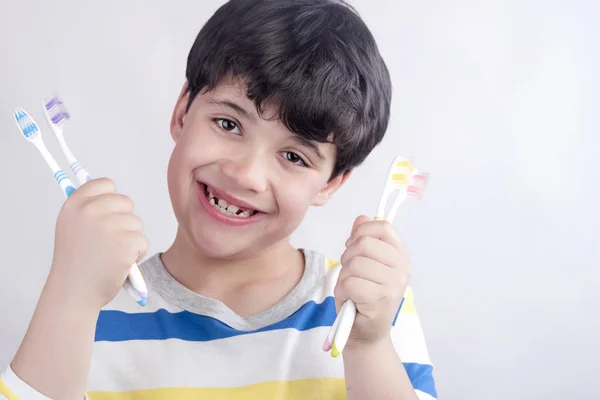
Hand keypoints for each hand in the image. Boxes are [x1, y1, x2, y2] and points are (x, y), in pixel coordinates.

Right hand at [48, 178, 147, 309]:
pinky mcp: (125, 242)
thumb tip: (110, 192)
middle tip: (108, 242)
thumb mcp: (72, 227)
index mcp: (75, 204)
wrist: (74, 293)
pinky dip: (137, 253)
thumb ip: (87, 209)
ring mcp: (108, 226)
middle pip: (126, 202)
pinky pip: (143, 240)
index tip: (105, 214)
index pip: (105, 183)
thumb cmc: (76, 262)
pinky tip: (120, 263)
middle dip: (124, 222)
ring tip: (111, 255)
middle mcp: (90, 211)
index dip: (110, 199)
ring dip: (130, 240)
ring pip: (136, 223)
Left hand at [334, 215, 409, 347]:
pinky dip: (343, 291)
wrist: (366, 333)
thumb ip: (363, 239)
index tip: (353, 246)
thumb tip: (361, 218)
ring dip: (344, 277)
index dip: (361, 233)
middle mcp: (402, 268)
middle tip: (351, 274)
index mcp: (400, 256)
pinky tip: (350, 299)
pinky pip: (350, 282)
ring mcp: (393, 284)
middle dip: (348, 257)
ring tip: (352, 289)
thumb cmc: (363, 297)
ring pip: (355, 263)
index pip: (382, 227)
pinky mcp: (381, 299)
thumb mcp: (363, 263)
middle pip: (364, 243)